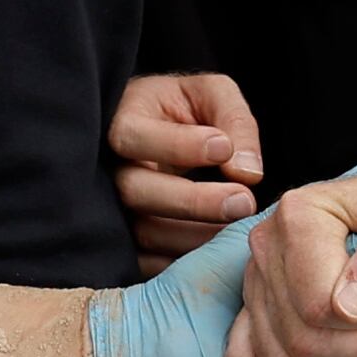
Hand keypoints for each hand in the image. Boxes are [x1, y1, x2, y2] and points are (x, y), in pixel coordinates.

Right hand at [111, 71, 263, 280]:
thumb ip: (233, 120)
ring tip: (237, 229)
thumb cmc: (185, 108)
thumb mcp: (211, 94)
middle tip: (243, 203)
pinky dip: (183, 263)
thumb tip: (247, 172)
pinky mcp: (127, 241)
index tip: (223, 148)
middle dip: (192, 201)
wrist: (159, 132)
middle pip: (134, 190)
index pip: (135, 136)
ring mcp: (113, 208)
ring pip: (142, 230)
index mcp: (125, 121)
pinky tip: (218, 254)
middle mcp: (110, 168)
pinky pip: (147, 262)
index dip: (177, 146)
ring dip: (194, 235)